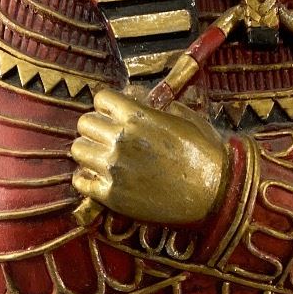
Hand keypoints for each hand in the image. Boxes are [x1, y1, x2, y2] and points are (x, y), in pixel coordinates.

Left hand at [72, 87, 229, 225]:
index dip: (107, 106)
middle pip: (84, 123)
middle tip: (107, 137)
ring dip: (88, 151)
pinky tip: (98, 178)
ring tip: (102, 157)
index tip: (113, 114)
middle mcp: (120, 139)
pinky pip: (80, 181)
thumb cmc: (204, 154)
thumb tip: (136, 99)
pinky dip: (86, 178)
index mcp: (137, 116)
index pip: (100, 98)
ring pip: (78, 150)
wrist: (214, 194)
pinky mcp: (111, 195)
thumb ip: (155, 106)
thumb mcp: (184, 118)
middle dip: (95, 127)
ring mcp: (113, 168)